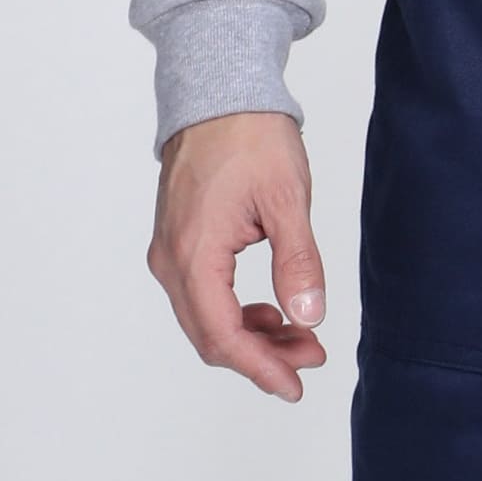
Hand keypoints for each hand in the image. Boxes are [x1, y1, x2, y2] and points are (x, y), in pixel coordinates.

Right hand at [149, 111, 327, 400]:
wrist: (218, 94)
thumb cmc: (250, 137)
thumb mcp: (288, 199)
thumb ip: (298, 262)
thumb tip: (309, 317)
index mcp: (194, 252)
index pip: (223, 334)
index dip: (260, 367)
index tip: (295, 386)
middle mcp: (171, 259)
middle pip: (210, 335)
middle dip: (261, 356)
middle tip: (312, 358)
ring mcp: (169, 251)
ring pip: (205, 319)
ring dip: (251, 337)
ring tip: (302, 337)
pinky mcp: (177, 243)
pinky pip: (201, 296)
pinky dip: (236, 313)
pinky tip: (272, 312)